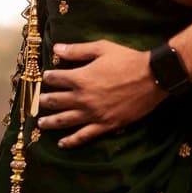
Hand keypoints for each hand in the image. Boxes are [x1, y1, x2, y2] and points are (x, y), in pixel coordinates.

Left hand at [37, 40, 165, 147]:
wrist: (152, 77)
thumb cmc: (127, 59)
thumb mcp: (102, 48)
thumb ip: (77, 50)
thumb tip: (56, 48)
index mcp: (81, 78)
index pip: (56, 78)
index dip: (48, 77)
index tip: (45, 77)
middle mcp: (83, 98)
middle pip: (57, 101)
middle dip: (45, 101)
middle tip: (39, 101)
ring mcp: (93, 114)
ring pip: (65, 120)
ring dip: (51, 122)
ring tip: (41, 123)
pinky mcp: (105, 125)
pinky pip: (84, 136)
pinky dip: (71, 141)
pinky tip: (62, 143)